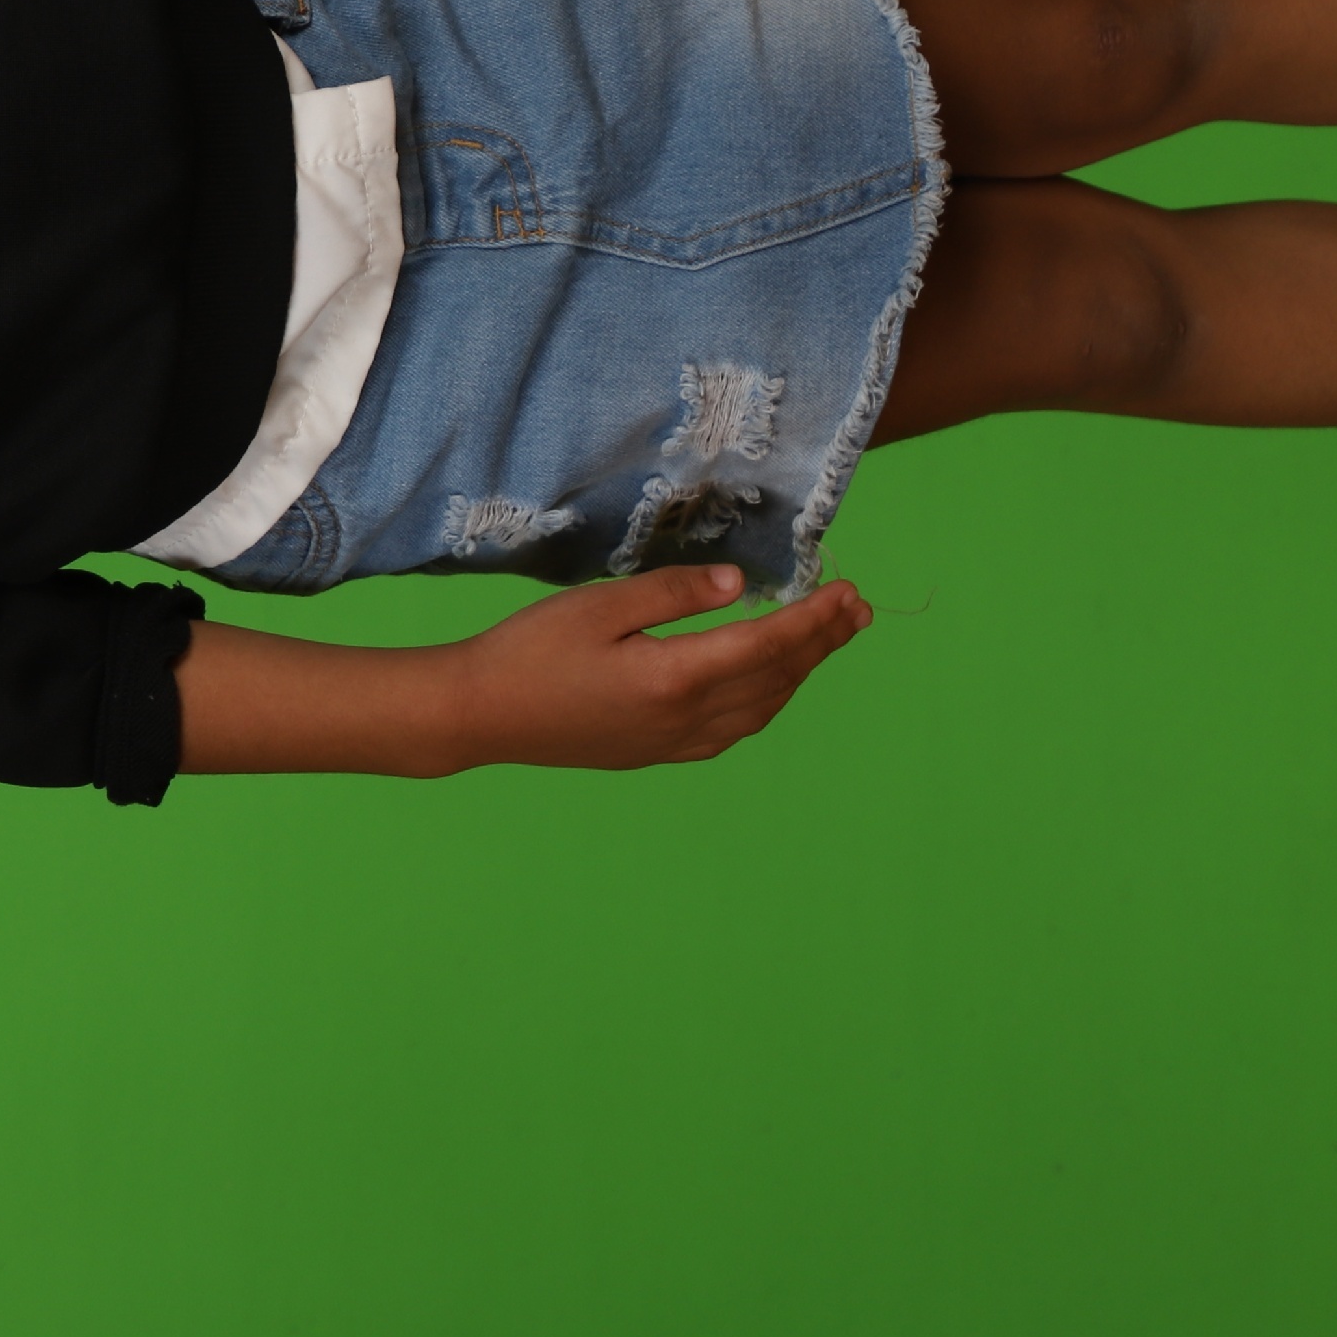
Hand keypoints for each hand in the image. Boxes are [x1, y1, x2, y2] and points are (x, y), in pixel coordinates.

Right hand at [439, 565, 871, 770]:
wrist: (480, 715)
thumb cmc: (529, 651)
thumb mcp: (598, 606)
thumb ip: (673, 593)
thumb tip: (739, 585)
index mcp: (675, 677)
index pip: (767, 644)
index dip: (813, 618)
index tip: (845, 590)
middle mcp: (687, 718)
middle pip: (776, 678)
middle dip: (820, 642)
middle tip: (857, 609)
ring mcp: (675, 742)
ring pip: (762, 708)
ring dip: (800, 673)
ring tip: (826, 641)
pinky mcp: (657, 752)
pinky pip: (734, 730)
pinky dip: (767, 701)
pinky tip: (769, 685)